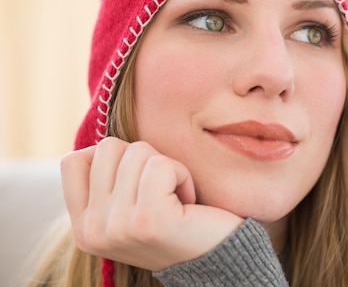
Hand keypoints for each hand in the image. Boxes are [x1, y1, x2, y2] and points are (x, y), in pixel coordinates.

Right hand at [61, 137, 243, 270]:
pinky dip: (182, 173)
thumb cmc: (178, 223)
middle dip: (143, 157)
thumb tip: (101, 146)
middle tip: (161, 187)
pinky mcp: (148, 219)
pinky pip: (160, 165)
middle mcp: (93, 231)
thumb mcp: (129, 208)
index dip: (109, 156)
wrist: (217, 258)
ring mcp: (118, 227)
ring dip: (167, 166)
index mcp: (83, 228)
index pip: (72, 162)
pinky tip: (188, 199)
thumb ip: (107, 183)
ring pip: (136, 151)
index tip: (137, 177)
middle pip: (107, 149)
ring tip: (176, 197)